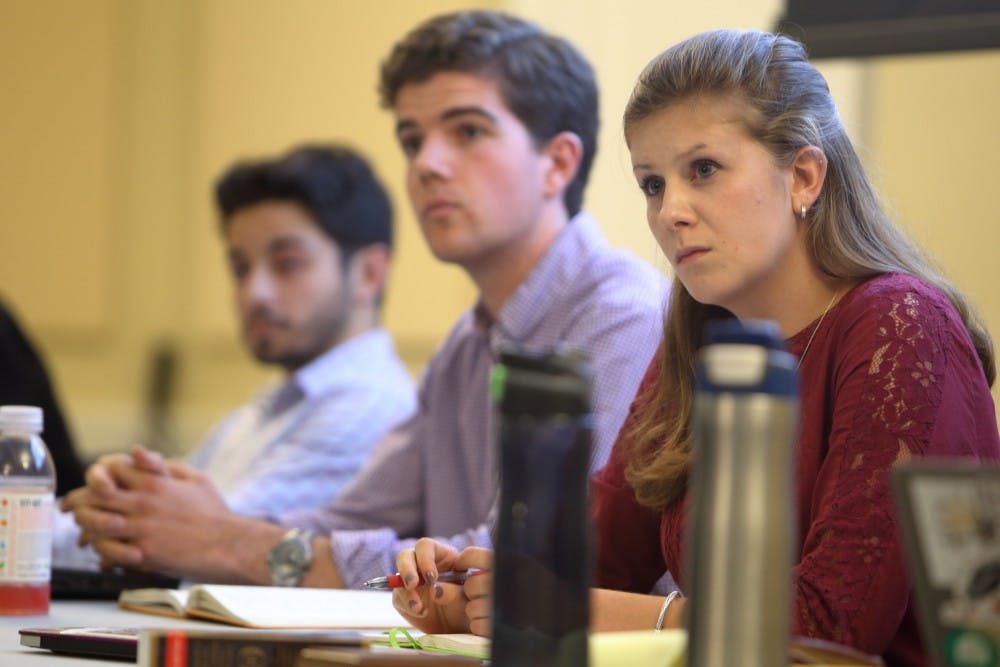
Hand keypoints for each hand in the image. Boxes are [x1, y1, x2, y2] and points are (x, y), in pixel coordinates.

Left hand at [60, 445, 231, 575]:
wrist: (228, 544)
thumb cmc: (215, 513)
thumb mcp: (196, 479)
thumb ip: (165, 465)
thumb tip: (139, 452)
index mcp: (155, 482)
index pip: (111, 468)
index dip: (97, 472)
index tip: (93, 480)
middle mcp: (144, 502)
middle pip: (95, 494)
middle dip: (78, 499)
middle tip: (70, 506)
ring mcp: (141, 528)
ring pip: (95, 523)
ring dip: (85, 526)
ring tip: (82, 530)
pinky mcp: (143, 553)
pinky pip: (108, 551)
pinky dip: (100, 551)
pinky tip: (100, 553)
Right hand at [392, 538, 493, 635]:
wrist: (457, 624)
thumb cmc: (465, 603)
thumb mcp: (465, 596)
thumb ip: (453, 591)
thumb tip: (434, 590)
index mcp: (441, 555)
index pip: (426, 546)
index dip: (425, 559)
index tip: (432, 578)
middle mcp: (422, 564)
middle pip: (405, 556)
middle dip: (406, 570)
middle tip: (413, 585)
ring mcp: (411, 580)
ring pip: (398, 577)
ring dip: (406, 593)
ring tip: (419, 607)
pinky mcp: (403, 597)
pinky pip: (398, 597)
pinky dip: (408, 606)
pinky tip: (423, 613)